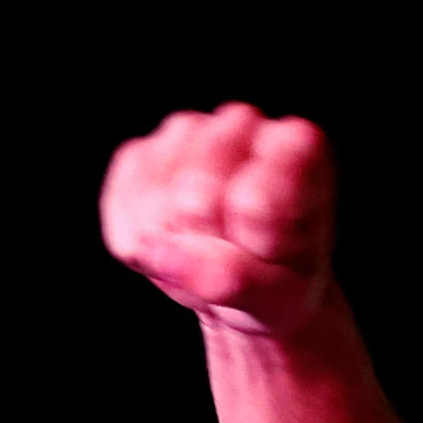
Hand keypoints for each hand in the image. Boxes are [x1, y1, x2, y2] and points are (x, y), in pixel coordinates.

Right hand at [101, 104, 336, 336]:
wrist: (248, 288)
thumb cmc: (279, 285)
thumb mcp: (279, 297)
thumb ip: (235, 278)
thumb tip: (163, 252)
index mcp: (300, 148)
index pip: (254, 202)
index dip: (250, 242)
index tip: (269, 254)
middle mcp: (243, 124)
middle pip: (195, 197)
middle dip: (205, 247)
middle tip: (231, 260)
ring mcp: (187, 132)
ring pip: (153, 197)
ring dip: (171, 247)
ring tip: (205, 258)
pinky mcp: (141, 155)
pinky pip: (122, 204)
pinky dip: (139, 246)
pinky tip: (172, 249)